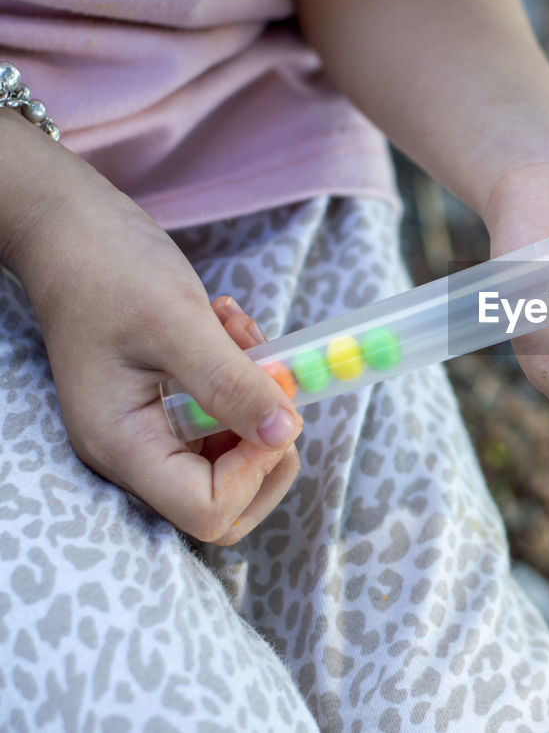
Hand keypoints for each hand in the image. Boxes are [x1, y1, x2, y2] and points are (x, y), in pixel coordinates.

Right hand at [6, 142, 302, 543]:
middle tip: (270, 378)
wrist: (71, 228)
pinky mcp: (170, 402)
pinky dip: (246, 373)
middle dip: (268, 444)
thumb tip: (285, 435)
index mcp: (125, 446)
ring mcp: (153, 427)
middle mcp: (137, 450)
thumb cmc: (109, 270)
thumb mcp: (178, 323)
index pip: (207, 512)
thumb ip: (231, 384)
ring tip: (240, 334)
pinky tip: (229, 326)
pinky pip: (228, 412)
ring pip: (236, 452)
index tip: (267, 407)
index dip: (253, 470)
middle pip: (228, 500)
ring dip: (259, 396)